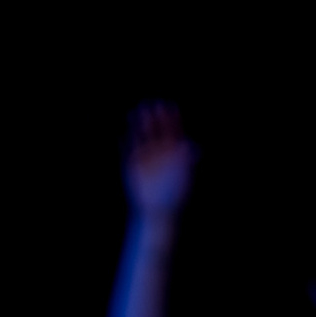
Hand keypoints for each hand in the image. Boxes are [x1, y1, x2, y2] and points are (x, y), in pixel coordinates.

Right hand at [124, 102, 195, 220]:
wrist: (158, 211)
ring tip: (135, 113)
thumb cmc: (174, 195)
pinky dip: (126, 144)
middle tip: (152, 105)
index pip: (173, 129)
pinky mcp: (132, 165)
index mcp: (174, 150)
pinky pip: (128, 151)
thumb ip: (186, 160)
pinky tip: (124, 136)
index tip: (170, 107)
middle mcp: (159, 150)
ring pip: (141, 136)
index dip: (171, 118)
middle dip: (154, 117)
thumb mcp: (184, 176)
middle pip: (156, 129)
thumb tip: (191, 146)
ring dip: (138, 124)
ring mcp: (145, 156)